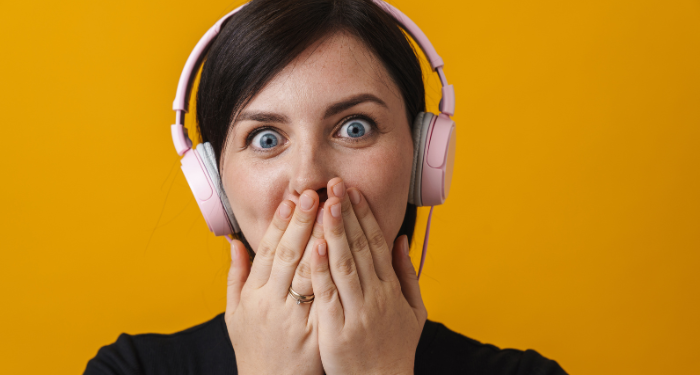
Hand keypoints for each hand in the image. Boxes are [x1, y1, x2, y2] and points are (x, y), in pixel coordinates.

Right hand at [225, 191, 324, 374]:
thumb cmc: (255, 349)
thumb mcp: (235, 315)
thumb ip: (235, 277)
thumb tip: (233, 243)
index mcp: (253, 296)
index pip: (266, 251)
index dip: (280, 224)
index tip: (292, 200)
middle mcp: (270, 303)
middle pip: (288, 255)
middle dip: (302, 222)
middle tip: (315, 194)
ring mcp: (293, 318)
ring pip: (308, 272)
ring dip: (320, 239)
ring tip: (333, 213)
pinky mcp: (314, 333)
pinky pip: (325, 298)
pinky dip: (331, 274)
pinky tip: (339, 253)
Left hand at [310, 178, 427, 374]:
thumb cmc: (396, 347)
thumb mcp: (414, 310)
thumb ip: (408, 273)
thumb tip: (401, 239)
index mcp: (392, 289)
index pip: (376, 243)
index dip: (365, 215)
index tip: (353, 191)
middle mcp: (376, 296)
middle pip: (359, 247)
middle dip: (347, 213)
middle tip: (335, 185)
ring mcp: (356, 312)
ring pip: (344, 265)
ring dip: (334, 232)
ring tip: (324, 204)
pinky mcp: (336, 328)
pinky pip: (328, 294)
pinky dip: (321, 269)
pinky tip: (314, 246)